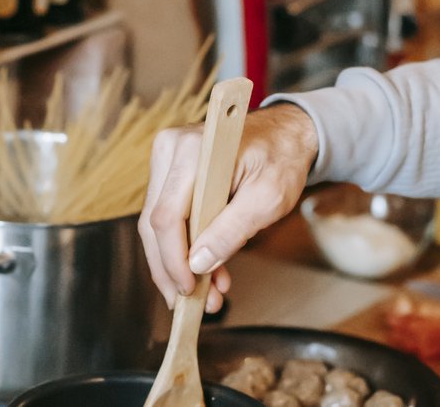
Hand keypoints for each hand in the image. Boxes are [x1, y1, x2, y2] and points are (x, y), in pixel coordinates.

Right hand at [138, 103, 317, 312]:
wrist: (284, 134)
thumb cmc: (281, 158)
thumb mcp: (268, 198)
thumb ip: (232, 231)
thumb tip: (198, 265)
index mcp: (193, 151)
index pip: (166, 216)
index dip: (173, 260)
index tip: (188, 290)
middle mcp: (170, 150)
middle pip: (155, 223)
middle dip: (172, 270)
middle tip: (192, 305)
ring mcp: (166, 159)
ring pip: (158, 224)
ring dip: (177, 264)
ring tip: (205, 295)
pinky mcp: (169, 172)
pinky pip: (168, 216)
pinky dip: (183, 247)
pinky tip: (205, 271)